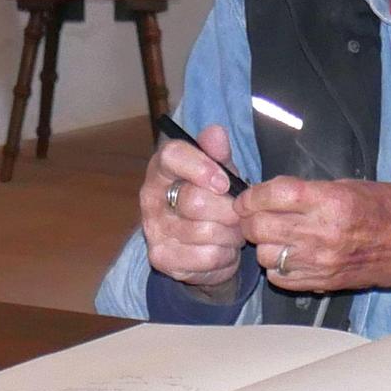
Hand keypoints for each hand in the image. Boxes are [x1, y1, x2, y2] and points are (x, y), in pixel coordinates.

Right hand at [139, 124, 244, 299]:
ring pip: (204, 231)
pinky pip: (206, 257)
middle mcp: (150, 197)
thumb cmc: (213, 199)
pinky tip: (223, 249)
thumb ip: (217, 152)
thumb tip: (216, 132)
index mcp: (162, 167)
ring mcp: (153, 229)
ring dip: (231, 233)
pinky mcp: (161, 258)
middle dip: (228, 209)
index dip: (201, 167)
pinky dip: (225, 255)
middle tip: (239, 213)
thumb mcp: (220, 171)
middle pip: (194, 200)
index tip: (225, 182)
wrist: (205, 245)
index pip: (172, 156)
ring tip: (233, 231)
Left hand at [237, 178, 390, 293]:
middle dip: (250, 219)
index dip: (252, 195)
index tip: (248, 197)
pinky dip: (276, 266)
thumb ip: (309, 190)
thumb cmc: (387, 209)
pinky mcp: (321, 281)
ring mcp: (320, 261)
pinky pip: (279, 277)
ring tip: (275, 235)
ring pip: (264, 254)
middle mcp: (321, 232)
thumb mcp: (349, 185)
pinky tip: (287, 255)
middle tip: (255, 215)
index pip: (273, 195)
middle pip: (260, 226)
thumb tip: (273, 194)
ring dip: (263, 243)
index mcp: (330, 201)